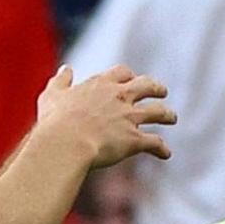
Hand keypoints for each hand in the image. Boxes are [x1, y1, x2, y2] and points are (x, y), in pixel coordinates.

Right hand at [35, 65, 174, 168]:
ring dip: (167, 114)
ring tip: (172, 118)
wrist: (66, 142)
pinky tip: (166, 154)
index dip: (128, 76)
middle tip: (162, 91)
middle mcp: (119, 97)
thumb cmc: (55, 121)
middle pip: (147, 86)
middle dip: (156, 88)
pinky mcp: (134, 140)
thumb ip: (60, 81)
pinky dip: (162, 148)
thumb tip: (66, 69)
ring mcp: (129, 118)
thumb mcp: (52, 96)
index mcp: (101, 85)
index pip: (121, 72)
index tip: (131, 79)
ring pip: (157, 112)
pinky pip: (154, 143)